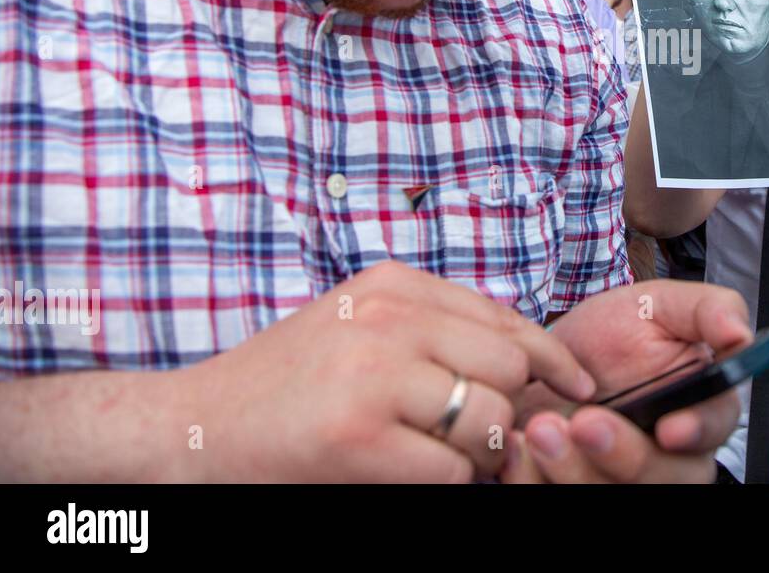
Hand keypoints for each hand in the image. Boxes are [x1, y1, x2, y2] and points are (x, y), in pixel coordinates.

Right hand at [177, 260, 594, 480]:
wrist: (193, 429)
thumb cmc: (285, 382)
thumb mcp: (361, 324)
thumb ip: (435, 327)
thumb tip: (528, 356)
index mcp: (393, 284)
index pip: (506, 319)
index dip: (552, 358)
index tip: (576, 385)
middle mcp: (389, 317)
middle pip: (511, 367)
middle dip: (512, 410)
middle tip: (487, 438)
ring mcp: (374, 375)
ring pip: (491, 418)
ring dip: (481, 452)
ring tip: (444, 458)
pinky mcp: (360, 437)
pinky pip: (454, 471)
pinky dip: (449, 484)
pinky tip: (412, 477)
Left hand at [499, 280, 752, 482]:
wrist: (537, 363)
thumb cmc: (605, 337)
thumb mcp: (654, 305)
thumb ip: (704, 310)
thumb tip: (740, 333)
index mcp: (698, 406)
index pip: (715, 426)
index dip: (697, 430)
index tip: (670, 427)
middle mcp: (669, 455)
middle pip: (669, 478)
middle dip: (623, 455)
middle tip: (582, 423)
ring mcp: (622, 478)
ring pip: (616, 495)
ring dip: (574, 469)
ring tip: (539, 429)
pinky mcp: (579, 488)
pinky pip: (563, 501)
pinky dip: (536, 478)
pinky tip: (520, 449)